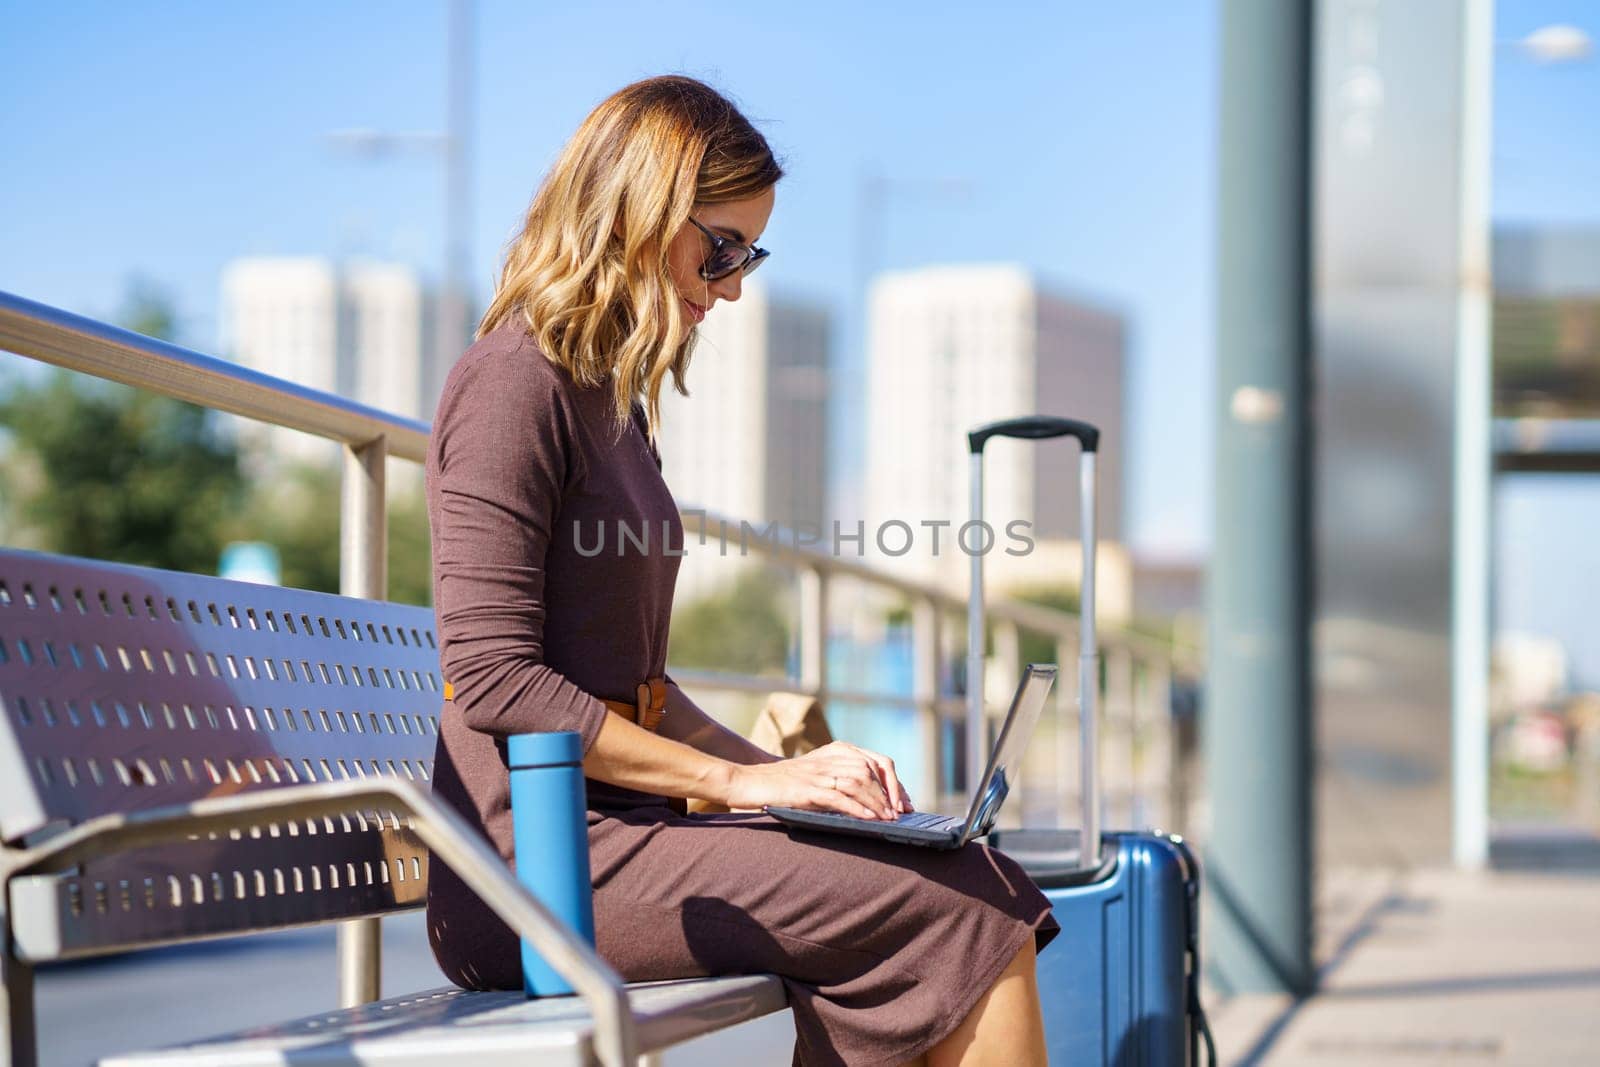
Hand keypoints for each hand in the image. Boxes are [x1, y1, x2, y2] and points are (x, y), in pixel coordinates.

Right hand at [723, 741, 913, 819]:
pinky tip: (868, 819)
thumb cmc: (786, 783)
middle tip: (901, 816)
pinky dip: (857, 808)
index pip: (878, 761)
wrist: (750, 781)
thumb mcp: (819, 773)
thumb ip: (844, 777)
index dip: (895, 783)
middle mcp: (831, 757)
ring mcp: (819, 772)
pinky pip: (838, 797)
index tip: (906, 804)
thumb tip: (878, 801)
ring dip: (877, 803)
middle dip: (891, 795)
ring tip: (888, 820)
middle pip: (873, 771)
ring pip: (859, 783)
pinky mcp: (807, 788)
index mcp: (838, 749)